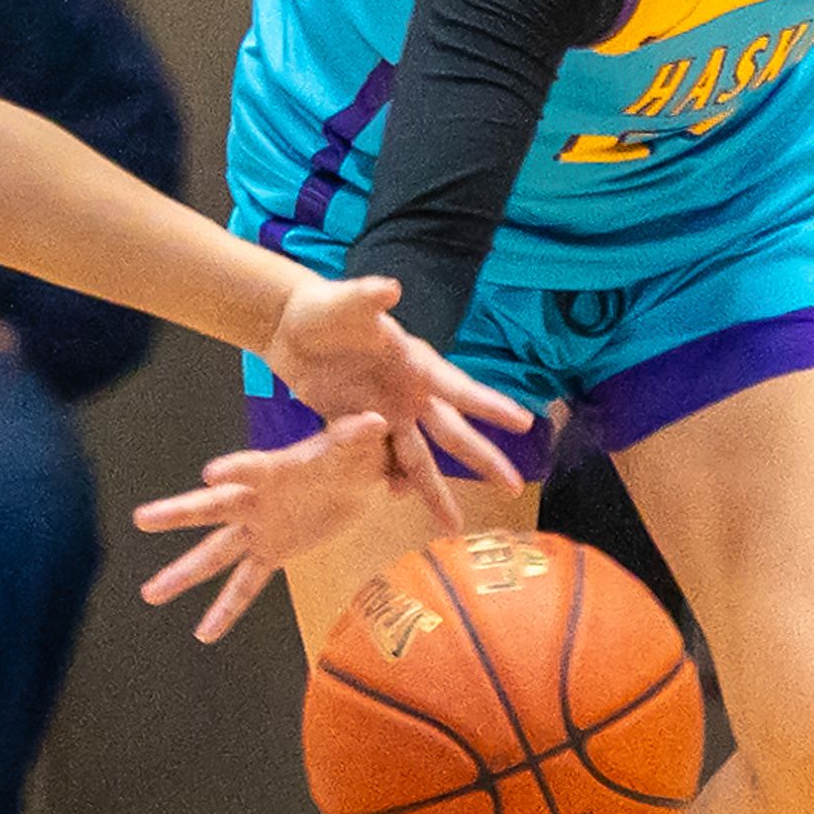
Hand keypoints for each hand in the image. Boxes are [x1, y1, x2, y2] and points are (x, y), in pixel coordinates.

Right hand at [134, 413, 415, 645]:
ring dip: (183, 574)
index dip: (232, 470)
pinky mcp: (270, 554)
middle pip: (212, 508)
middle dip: (179, 514)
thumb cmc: (348, 456)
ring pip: (214, 554)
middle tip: (142, 519)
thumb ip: (358, 435)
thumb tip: (375, 420)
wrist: (353, 481)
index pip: (248, 468)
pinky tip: (204, 634)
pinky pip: (244, 587)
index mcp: (271, 470)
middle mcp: (254, 501)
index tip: (210, 474)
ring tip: (150, 594)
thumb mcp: (355, 445)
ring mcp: (256, 530)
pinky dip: (226, 610)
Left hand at [257, 273, 532, 524]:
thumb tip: (389, 288)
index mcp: (414, 363)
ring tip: (455, 526)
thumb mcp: (345, 303)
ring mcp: (386, 413)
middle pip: (451, 434)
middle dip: (482, 461)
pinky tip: (399, 499)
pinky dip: (390, 479)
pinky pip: (379, 460)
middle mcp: (409, 393)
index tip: (524, 423)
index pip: (459, 388)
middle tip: (513, 488)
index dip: (490, 405)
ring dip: (434, 489)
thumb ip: (367, 298)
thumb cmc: (324, 309)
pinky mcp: (358, 426)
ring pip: (416, 458)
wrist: (289, 327)